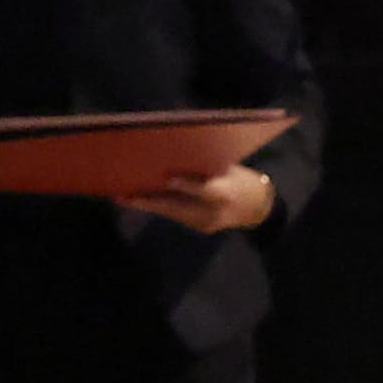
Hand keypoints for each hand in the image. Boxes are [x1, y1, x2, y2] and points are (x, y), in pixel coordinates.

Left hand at [119, 163, 275, 234]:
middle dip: (150, 200)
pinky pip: (176, 216)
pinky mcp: (201, 228)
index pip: (206, 190)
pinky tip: (141, 199)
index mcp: (227, 192)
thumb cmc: (242, 180)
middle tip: (125, 195)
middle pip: (179, 207)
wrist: (259, 208)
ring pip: (172, 213)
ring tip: (123, 196)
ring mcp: (206, 223)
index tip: (166, 179)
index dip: (187, 185)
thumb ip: (206, 166)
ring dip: (148, 204)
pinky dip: (159, 206)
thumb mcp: (230, 168)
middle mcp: (215, 212)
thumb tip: (175, 154)